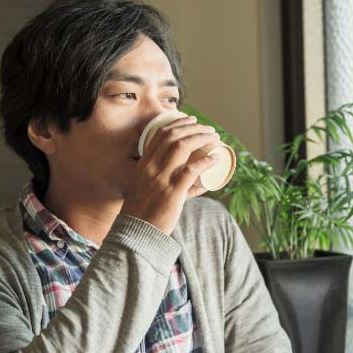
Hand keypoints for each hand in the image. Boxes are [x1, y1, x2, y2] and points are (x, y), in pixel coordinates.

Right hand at [121, 116, 220, 234]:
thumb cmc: (145, 213)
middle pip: (174, 136)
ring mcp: (161, 178)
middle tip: (209, 129)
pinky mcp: (172, 192)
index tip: (191, 120)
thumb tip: (201, 185)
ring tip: (215, 138)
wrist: (137, 232)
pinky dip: (206, 161)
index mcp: (144, 164)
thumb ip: (172, 185)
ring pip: (183, 147)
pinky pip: (192, 170)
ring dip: (202, 138)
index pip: (160, 135)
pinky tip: (215, 157)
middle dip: (194, 127)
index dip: (177, 123)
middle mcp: (151, 167)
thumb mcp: (149, 191)